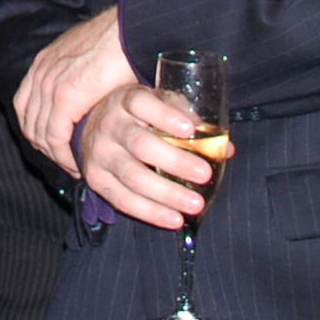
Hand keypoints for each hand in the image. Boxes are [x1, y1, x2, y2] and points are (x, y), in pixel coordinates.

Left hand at [13, 7, 136, 173]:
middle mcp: (41, 73)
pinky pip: (55, 134)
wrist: (131, 29)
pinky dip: (64, 153)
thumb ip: (80, 76)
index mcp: (44, 63)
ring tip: (74, 167)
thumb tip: (88, 97)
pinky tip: (78, 164)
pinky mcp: (65, 95)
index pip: (26, 105)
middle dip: (45, 147)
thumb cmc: (120, 41)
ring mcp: (49, 83)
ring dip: (55, 155)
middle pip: (29, 121)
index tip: (56, 147)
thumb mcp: (89, 57)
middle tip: (66, 163)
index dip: (38, 130)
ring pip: (40, 132)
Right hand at [78, 83, 230, 229]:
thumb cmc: (139, 117)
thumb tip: (226, 148)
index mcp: (126, 100)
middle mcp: (109, 124)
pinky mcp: (95, 178)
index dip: (165, 116)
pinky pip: (122, 199)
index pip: (142, 103)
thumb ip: (190, 122)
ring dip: (166, 193)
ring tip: (195, 204)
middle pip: (140, 144)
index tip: (189, 129)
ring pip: (132, 176)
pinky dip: (150, 212)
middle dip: (175, 162)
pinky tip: (174, 219)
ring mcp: (99, 153)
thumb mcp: (160, 107)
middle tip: (204, 174)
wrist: (94, 128)